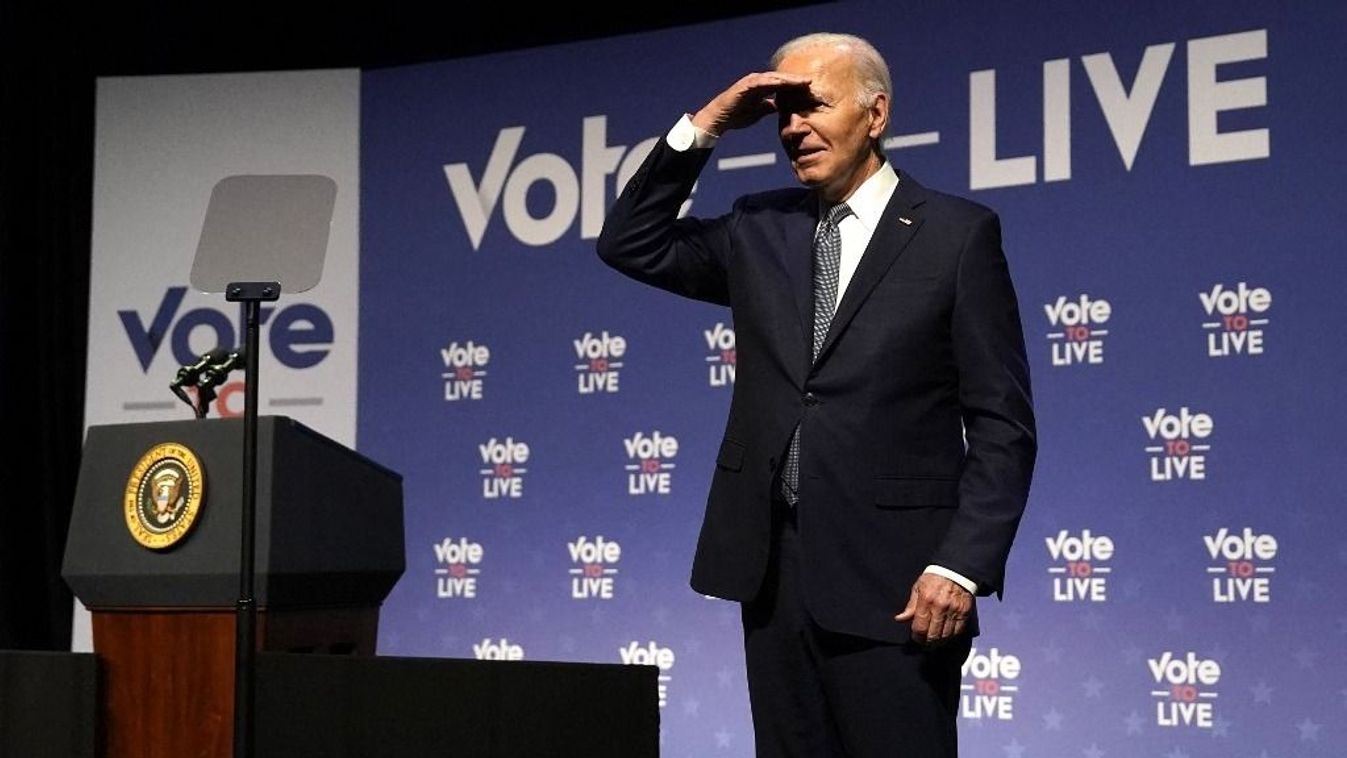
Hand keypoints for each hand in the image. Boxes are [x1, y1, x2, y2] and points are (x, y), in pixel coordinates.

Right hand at [690, 72, 811, 135]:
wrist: (720, 118)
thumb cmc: (737, 115)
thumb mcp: (759, 111)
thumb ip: (770, 107)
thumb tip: (781, 107)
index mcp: (762, 87)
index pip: (782, 85)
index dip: (796, 86)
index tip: (810, 89)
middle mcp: (758, 82)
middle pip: (781, 79)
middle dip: (795, 80)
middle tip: (811, 81)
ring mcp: (751, 82)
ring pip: (774, 78)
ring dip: (788, 79)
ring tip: (801, 81)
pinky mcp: (745, 85)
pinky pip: (761, 82)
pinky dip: (772, 82)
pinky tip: (783, 83)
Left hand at [894, 573, 973, 646]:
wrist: (956, 570)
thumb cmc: (934, 578)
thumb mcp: (918, 588)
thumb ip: (910, 606)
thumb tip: (900, 619)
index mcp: (926, 600)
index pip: (920, 627)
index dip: (917, 637)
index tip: (915, 638)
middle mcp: (940, 607)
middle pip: (933, 634)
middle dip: (927, 642)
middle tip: (924, 643)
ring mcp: (954, 610)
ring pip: (945, 635)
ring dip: (939, 642)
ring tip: (934, 641)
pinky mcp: (965, 612)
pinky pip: (957, 631)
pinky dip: (951, 637)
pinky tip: (945, 636)